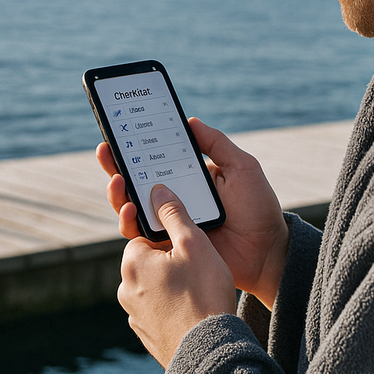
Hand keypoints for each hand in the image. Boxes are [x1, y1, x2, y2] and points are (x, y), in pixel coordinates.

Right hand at [96, 118, 288, 307]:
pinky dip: (129, 222)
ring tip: (117, 181)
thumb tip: (189, 121)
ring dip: (118, 193)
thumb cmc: (258, 208)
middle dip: (115, 165)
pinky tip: (130, 209)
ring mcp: (168, 223)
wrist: (267, 251)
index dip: (135, 146)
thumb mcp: (241, 167)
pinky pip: (140, 235)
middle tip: (105, 150)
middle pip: (135, 181)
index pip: (155, 159)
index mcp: (188, 177)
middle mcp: (173, 199)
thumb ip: (217, 144)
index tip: (119, 130)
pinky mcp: (167, 246)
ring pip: (130, 207)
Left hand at [118, 184, 236, 367]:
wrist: (208, 351)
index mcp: (132, 261)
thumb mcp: (195, 244)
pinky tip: (195, 312)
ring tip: (200, 292)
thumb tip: (157, 190)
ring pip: (154, 288)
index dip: (168, 236)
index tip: (187, 242)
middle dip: (170, 262)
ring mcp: (134, 314)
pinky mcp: (146, 335)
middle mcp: (125, 288)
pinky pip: (159, 312)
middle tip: (198, 269)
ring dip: (172, 286)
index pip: (144, 235)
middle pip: (148, 261)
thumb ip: (174, 213)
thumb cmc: (203, 293)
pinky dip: (174, 309)